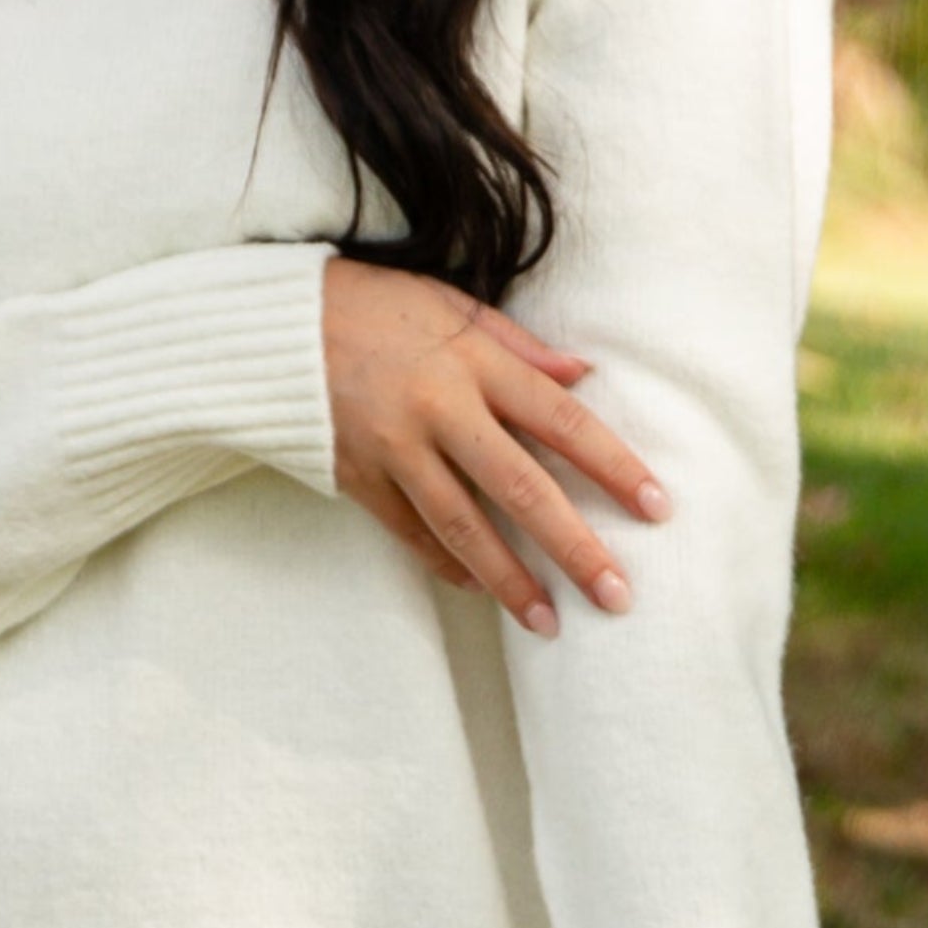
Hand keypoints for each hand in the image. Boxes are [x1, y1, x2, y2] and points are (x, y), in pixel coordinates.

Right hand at [321, 258, 667, 635]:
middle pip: (521, 488)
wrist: (271, 326)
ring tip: (548, 623)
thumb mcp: (450, 304)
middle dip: (573, 546)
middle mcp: (439, 409)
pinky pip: (411, 533)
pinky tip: (480, 591)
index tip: (656, 506)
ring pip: (463, 527)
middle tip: (616, 594)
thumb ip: (519, 345)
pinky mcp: (358, 477)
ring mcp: (395, 449)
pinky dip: (446, 565)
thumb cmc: (372, 305)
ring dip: (510, 580)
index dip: (613, 466)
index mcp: (473, 362)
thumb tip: (583, 376)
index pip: (561, 420)